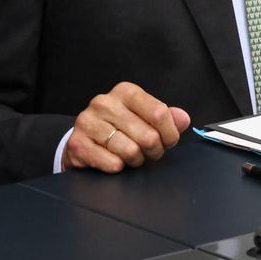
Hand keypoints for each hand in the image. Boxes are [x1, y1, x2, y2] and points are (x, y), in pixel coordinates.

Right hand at [62, 82, 190, 173]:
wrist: (84, 139)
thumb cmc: (120, 127)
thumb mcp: (144, 116)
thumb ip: (167, 117)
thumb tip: (183, 119)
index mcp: (126, 92)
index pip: (160, 113)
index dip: (170, 134)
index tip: (168, 141)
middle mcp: (105, 103)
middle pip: (148, 136)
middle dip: (154, 151)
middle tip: (149, 152)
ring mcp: (88, 122)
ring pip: (130, 151)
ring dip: (136, 160)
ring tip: (132, 156)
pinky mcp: (77, 143)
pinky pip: (112, 163)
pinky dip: (118, 167)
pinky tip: (115, 160)